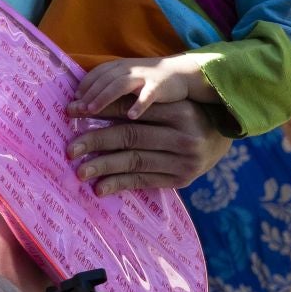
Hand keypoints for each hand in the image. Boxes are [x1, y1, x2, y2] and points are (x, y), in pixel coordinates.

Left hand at [66, 96, 230, 194]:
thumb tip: (90, 106)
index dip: (99, 111)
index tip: (72, 114)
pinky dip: (120, 184)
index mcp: (176, 110)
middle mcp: (181, 135)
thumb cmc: (184, 116)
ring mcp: (182, 160)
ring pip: (134, 161)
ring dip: (104, 167)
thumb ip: (139, 104)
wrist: (220, 138)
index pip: (130, 110)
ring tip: (80, 171)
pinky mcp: (180, 179)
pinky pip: (144, 181)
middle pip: (130, 136)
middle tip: (70, 148)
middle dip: (96, 141)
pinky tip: (100, 188)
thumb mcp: (169, 104)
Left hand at [68, 53, 206, 119]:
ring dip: (104, 97)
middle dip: (88, 95)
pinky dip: (139, 105)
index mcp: (119, 67)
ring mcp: (144, 76)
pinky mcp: (159, 86)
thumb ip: (108, 87)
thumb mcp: (126, 79)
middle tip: (74, 110)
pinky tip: (131, 117)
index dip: (83, 86)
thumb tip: (81, 103)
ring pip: (119, 84)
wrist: (180, 74)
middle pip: (103, 79)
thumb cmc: (148, 81)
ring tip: (92, 111)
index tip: (72, 101)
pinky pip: (148, 95)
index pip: (96, 74)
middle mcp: (129, 69)